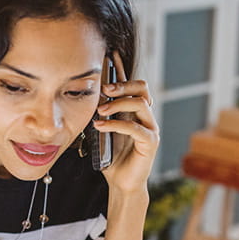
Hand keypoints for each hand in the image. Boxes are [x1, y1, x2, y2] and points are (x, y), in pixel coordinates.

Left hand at [95, 52, 158, 194]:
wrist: (121, 183)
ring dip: (118, 104)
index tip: (109, 57)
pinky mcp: (150, 143)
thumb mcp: (103, 131)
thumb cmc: (112, 158)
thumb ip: (101, 115)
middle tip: (104, 90)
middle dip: (123, 85)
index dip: (121, 71)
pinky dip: (116, 125)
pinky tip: (101, 126)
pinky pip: (136, 128)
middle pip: (142, 88)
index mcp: (135, 112)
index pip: (131, 85)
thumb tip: (88, 98)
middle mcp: (146, 116)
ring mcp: (150, 128)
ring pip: (140, 104)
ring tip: (100, 111)